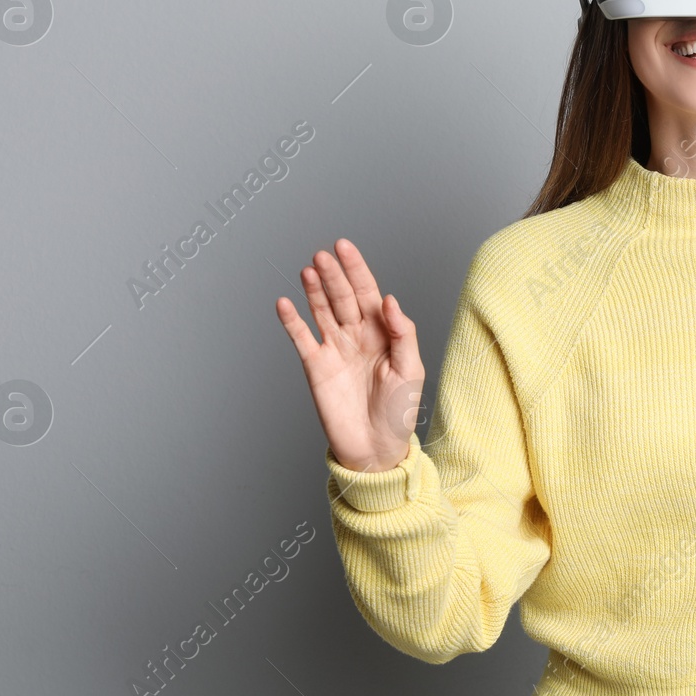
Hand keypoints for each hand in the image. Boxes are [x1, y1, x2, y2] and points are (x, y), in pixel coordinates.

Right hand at [276, 239, 423, 472]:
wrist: (375, 449)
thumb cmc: (398, 412)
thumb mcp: (410, 371)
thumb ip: (403, 333)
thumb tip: (390, 300)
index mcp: (382, 332)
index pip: (367, 292)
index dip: (356, 269)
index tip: (344, 247)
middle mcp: (356, 335)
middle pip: (342, 297)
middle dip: (334, 275)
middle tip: (322, 255)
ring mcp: (334, 349)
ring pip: (321, 310)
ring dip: (314, 290)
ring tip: (308, 269)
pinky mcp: (315, 366)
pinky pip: (301, 338)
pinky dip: (291, 321)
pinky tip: (284, 302)